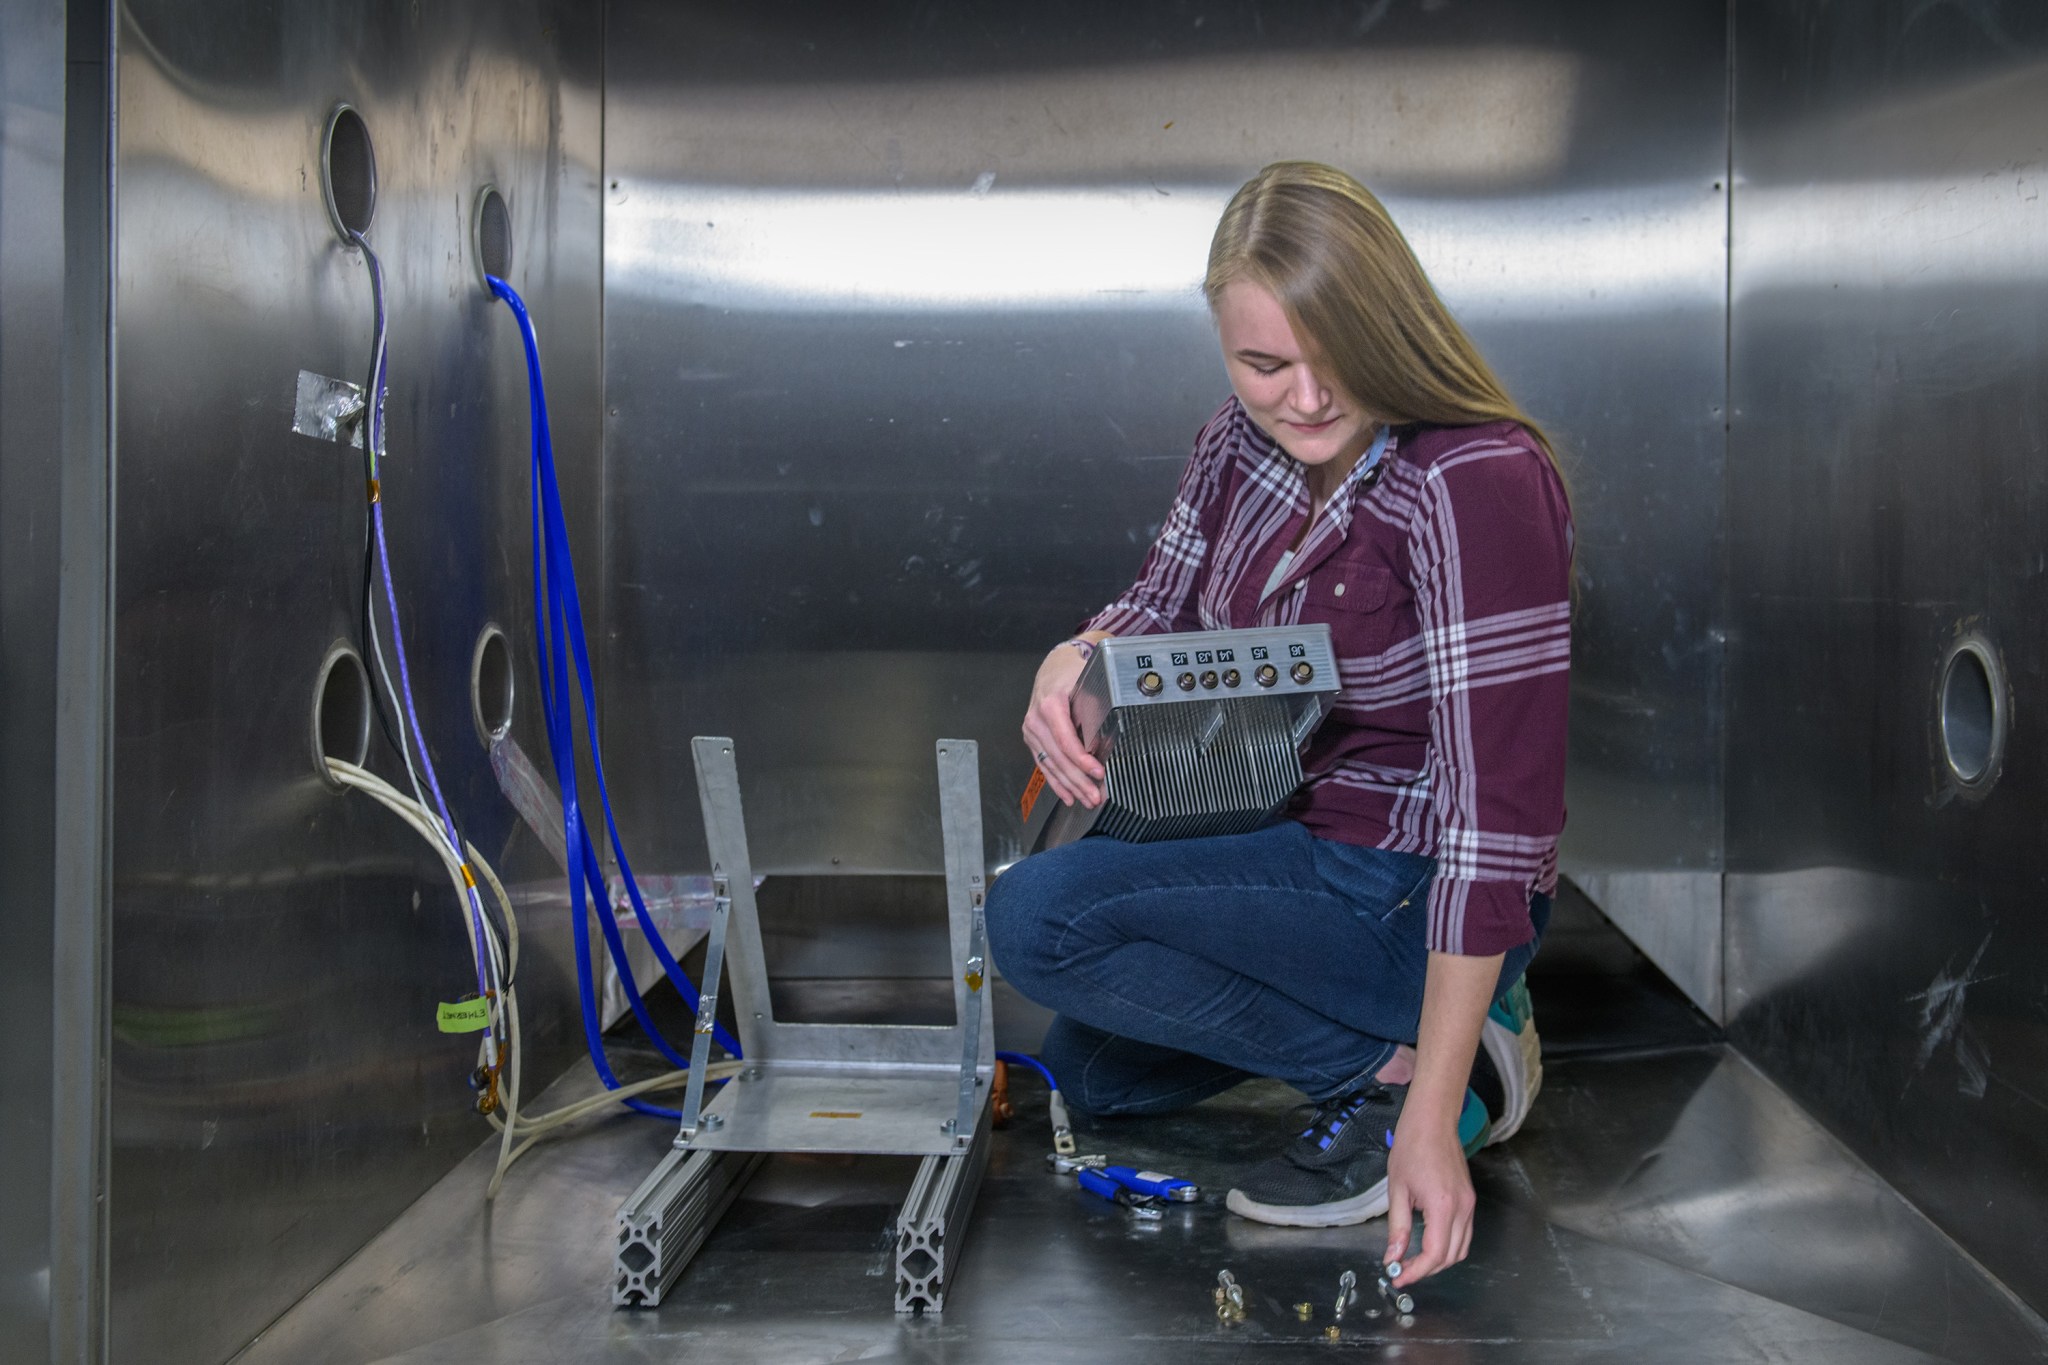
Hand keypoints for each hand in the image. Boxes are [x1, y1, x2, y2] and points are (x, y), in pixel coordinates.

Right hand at [1022, 642, 1103, 807]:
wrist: (1053, 668)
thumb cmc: (1071, 674)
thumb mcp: (1086, 683)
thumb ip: (1094, 709)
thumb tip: (1106, 738)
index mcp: (1050, 705)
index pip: (1066, 740)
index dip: (1082, 760)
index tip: (1098, 773)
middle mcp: (1036, 720)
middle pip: (1059, 758)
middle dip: (1078, 780)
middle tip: (1096, 796)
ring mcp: (1032, 732)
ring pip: (1051, 765)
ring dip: (1070, 786)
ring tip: (1087, 800)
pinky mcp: (1032, 740)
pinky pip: (1044, 764)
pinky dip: (1057, 782)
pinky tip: (1068, 796)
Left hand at [1383, 1115, 1475, 1287]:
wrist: (1433, 1121)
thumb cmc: (1412, 1147)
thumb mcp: (1397, 1189)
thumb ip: (1398, 1227)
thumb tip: (1393, 1256)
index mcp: (1443, 1205)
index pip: (1435, 1254)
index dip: (1417, 1271)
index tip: (1398, 1276)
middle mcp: (1463, 1208)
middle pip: (1451, 1256)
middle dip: (1427, 1269)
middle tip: (1402, 1269)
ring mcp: (1470, 1204)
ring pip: (1462, 1248)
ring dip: (1439, 1260)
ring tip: (1413, 1260)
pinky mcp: (1470, 1199)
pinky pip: (1464, 1234)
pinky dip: (1448, 1245)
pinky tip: (1428, 1243)